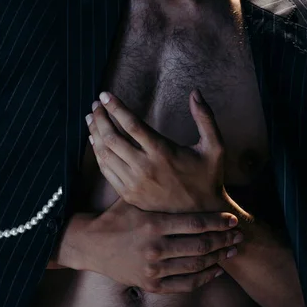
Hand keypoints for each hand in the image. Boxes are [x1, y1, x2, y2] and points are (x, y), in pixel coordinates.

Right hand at [76, 197, 242, 292]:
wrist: (92, 244)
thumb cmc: (116, 216)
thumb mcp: (135, 198)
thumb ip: (158, 192)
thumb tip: (181, 171)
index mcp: (154, 224)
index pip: (195, 224)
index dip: (218, 222)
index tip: (233, 219)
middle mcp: (155, 248)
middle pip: (200, 246)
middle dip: (223, 240)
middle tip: (239, 235)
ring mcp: (154, 269)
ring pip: (195, 266)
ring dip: (218, 258)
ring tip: (231, 250)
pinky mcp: (151, 284)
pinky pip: (185, 284)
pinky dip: (204, 278)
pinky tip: (215, 269)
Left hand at [86, 88, 226, 212]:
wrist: (202, 214)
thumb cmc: (208, 176)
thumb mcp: (215, 146)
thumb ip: (205, 117)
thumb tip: (195, 92)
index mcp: (163, 152)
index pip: (132, 124)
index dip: (116, 107)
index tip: (105, 94)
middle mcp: (145, 167)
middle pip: (112, 138)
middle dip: (100, 117)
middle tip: (95, 104)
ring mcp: (135, 183)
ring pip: (105, 154)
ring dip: (95, 133)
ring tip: (91, 118)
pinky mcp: (130, 195)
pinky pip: (107, 171)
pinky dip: (98, 154)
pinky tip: (95, 141)